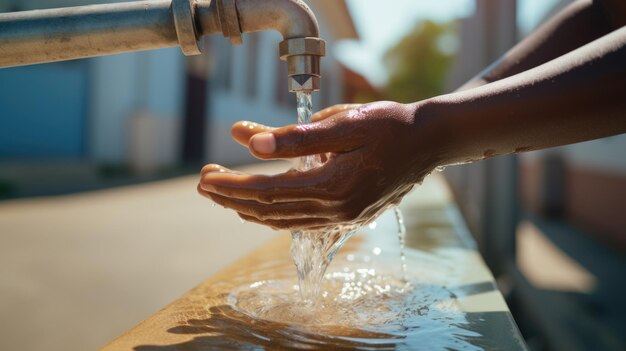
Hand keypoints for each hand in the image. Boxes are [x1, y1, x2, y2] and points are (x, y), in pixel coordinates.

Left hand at [198, 101, 440, 229]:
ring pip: (282, 220)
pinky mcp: (347, 215)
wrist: (428, 142)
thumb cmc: (389, 125)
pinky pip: (299, 222)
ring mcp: (342, 217)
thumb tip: (251, 142)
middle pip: (269, 211)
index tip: (205, 176)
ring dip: (248, 209)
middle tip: (203, 184)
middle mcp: (334, 210)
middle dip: (232, 198)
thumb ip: (296, 136)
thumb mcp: (343, 123)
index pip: (266, 192)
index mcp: (332, 187)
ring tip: (222, 194)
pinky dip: (273, 214)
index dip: (232, 186)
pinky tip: (258, 206)